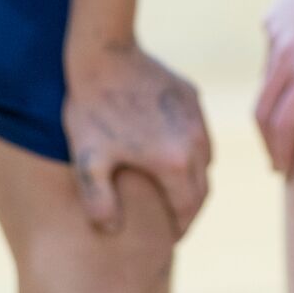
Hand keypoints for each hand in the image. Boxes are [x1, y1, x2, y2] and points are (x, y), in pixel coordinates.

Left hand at [62, 41, 211, 239]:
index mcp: (174, 163)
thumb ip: (99, 203)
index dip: (178, 229)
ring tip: (172, 188)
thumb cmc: (91, 110)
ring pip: (205, 159)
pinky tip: (167, 150)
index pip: (187, 209)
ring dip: (193, 178)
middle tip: (173, 221)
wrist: (102, 53)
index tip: (168, 239)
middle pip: (202, 187)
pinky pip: (198, 132)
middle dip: (190, 208)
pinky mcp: (191, 95)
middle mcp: (195, 141)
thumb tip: (112, 230)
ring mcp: (196, 116)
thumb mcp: (88, 162)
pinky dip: (189, 149)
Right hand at [255, 0, 293, 175]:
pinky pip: (270, 52)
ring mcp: (275, 34)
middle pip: (262, 110)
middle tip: (276, 159)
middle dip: (266, 140)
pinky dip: (276, 72)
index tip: (282, 171)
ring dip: (270, 107)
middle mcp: (285, 56)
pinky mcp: (274, 15)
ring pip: (263, 81)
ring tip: (284, 123)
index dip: (281, 153)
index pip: (284, 126)